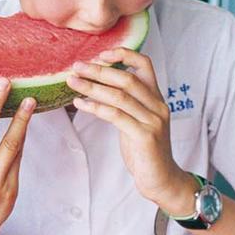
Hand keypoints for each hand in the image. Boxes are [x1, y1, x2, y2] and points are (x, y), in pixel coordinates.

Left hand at [67, 48, 192, 210]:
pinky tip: (79, 103)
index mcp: (156, 98)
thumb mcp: (136, 121)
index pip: (145, 64)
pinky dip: (95, 107)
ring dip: (92, 86)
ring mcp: (153, 121)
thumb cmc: (145, 150)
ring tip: (72, 82)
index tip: (100, 54)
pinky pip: (116, 115)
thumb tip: (97, 87)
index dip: (123, 54)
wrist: (161, 180)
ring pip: (120, 95)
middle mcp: (158, 106)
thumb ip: (124, 104)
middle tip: (76, 66)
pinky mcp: (145, 136)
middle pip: (127, 78)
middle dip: (99, 70)